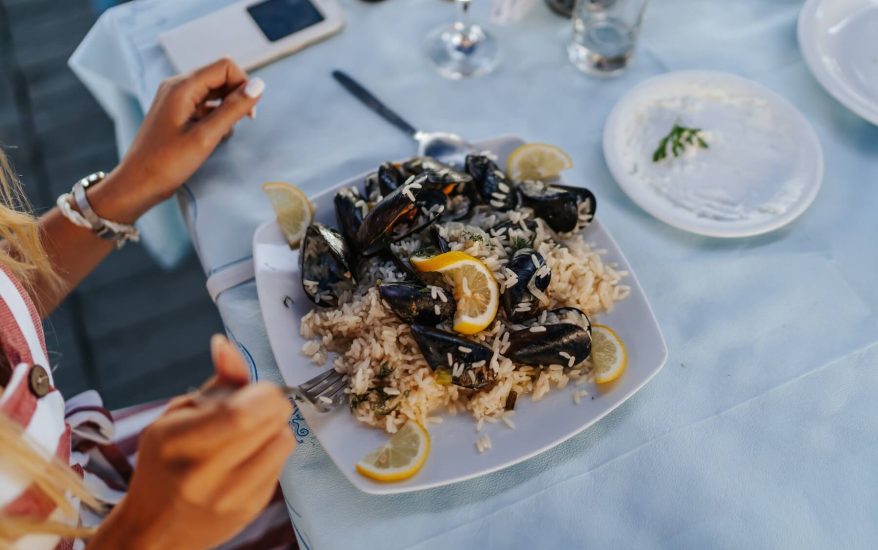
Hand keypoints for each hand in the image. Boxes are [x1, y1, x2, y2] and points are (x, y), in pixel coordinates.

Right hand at [90, 335, 294, 549]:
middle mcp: (205, 475)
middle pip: (271, 423)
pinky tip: (249, 456)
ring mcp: (232, 497)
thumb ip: (215, 382)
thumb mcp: (175, 417)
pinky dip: (272, 451)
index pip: (241, 414)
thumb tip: (226, 344)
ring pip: (284, 441)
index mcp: (178, 444)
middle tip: (256, 405)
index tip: (258, 389)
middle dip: (272, 404)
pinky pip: (282, 464)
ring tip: (251, 433)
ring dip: (274, 428)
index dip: (262, 392)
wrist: (155, 531)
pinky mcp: (252, 509)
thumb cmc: (164, 465)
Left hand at [92, 58, 264, 222]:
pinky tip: (212, 138)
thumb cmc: (167, 163)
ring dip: (227, 110)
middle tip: (238, 125)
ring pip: (214, 93)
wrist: (138, 184)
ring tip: (220, 135)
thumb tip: (260, 86)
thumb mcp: (206, 136)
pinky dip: (216, 118)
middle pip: (220, 77)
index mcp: (182, 86)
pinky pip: (205, 106)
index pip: (225, 66)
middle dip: (236, 98)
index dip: (243, 85)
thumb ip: (233, 109)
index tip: (248, 113)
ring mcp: (176, 99)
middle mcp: (178, 86)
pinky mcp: (177, 113)